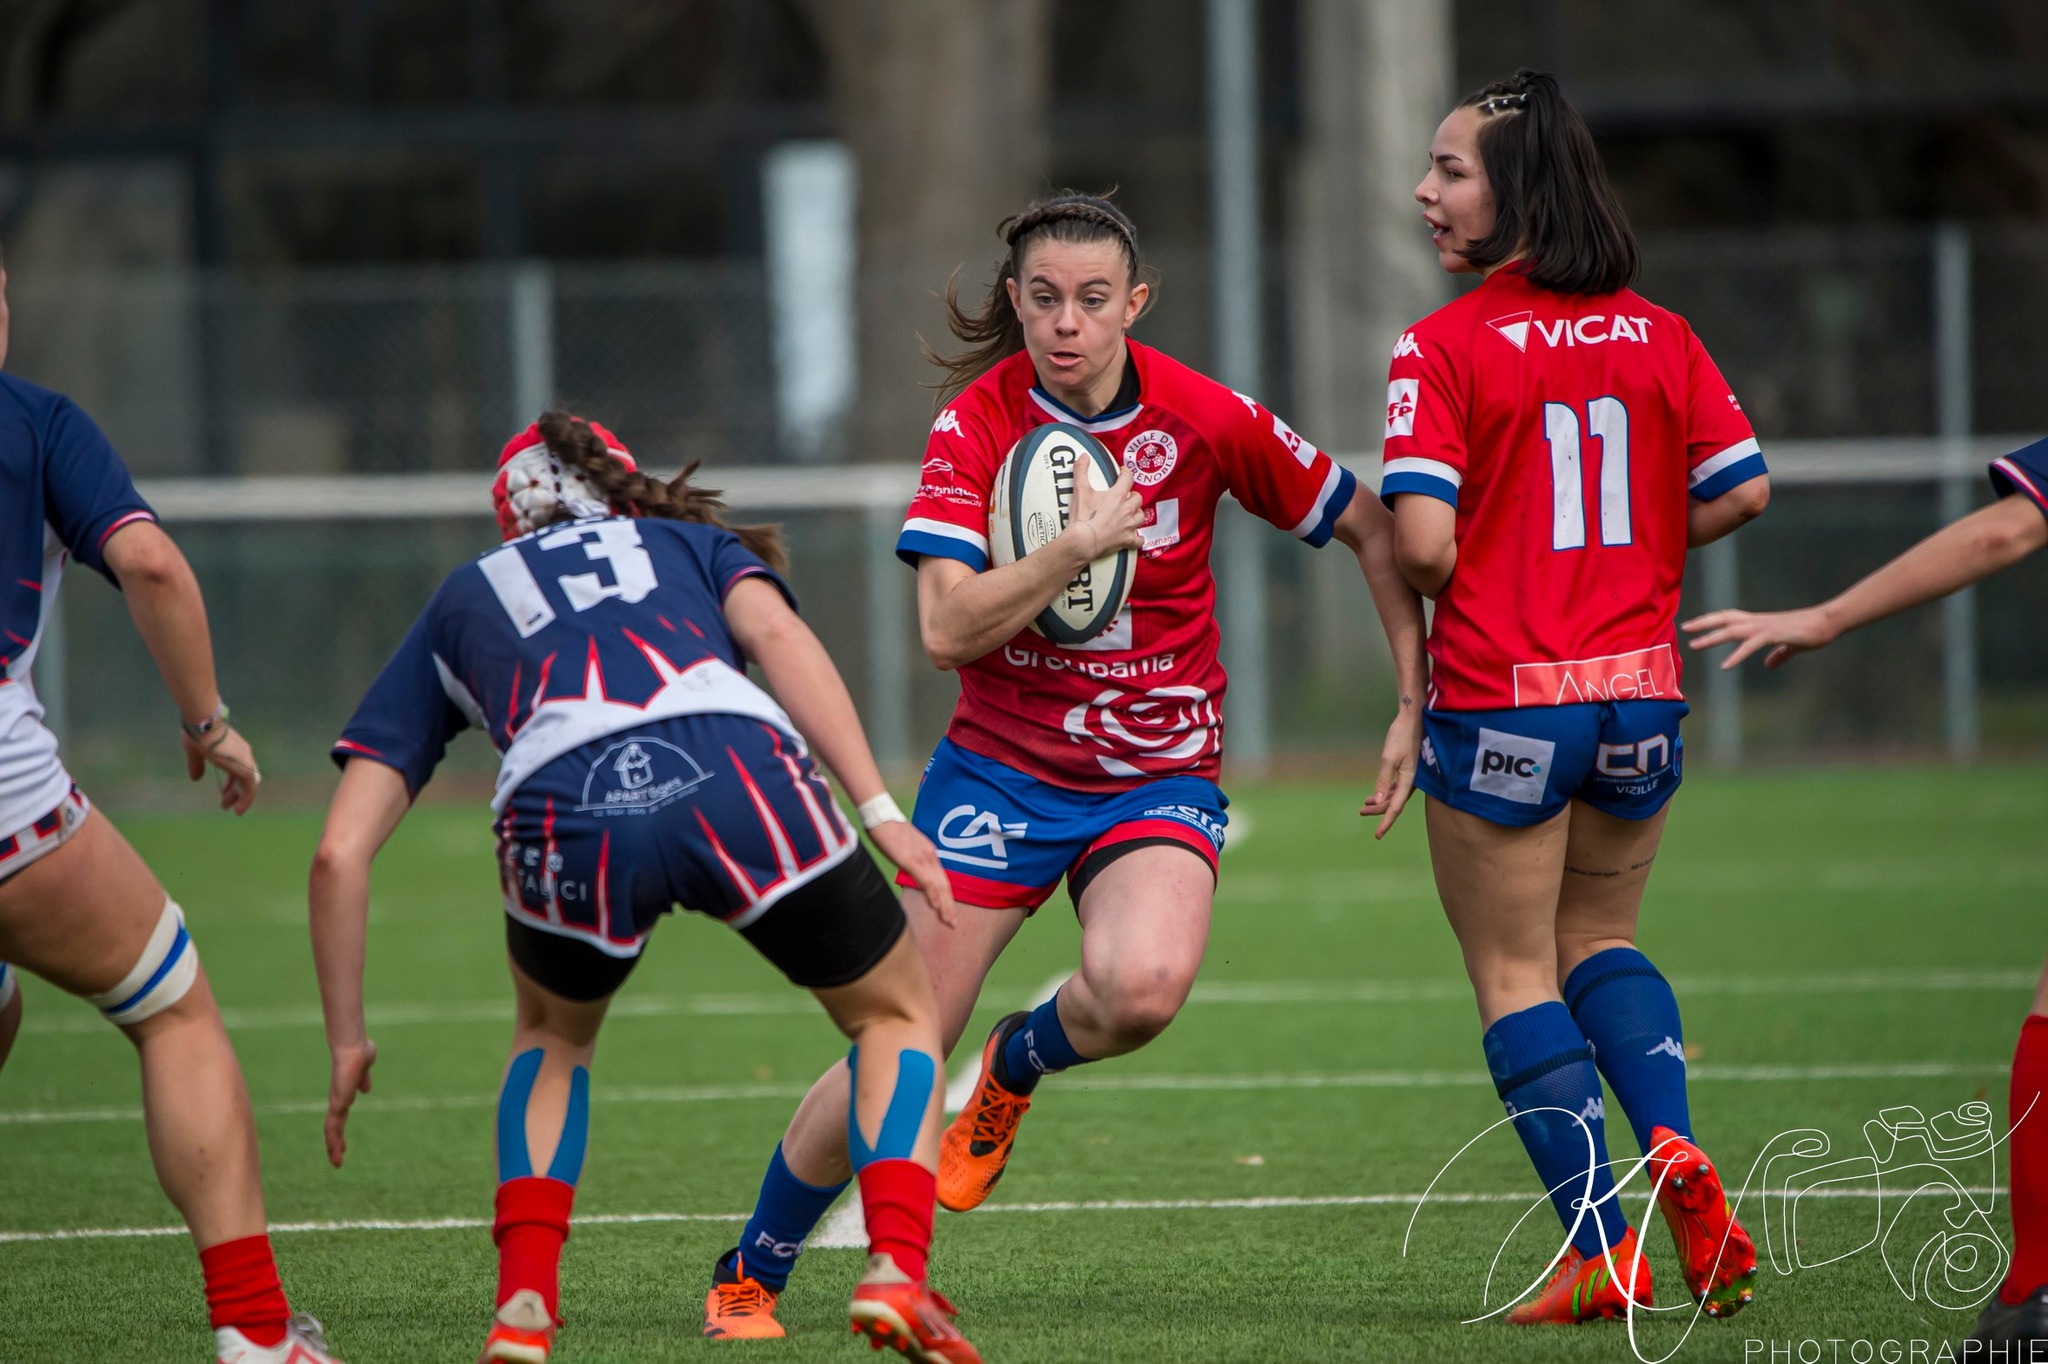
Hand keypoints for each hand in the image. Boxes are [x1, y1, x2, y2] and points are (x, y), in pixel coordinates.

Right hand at [184, 724, 260, 814]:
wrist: (205, 724)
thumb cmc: (198, 733)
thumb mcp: (195, 751)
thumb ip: (197, 765)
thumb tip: (195, 778)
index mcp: (233, 748)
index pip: (237, 768)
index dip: (232, 782)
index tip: (224, 792)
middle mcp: (243, 754)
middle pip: (244, 777)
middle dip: (235, 791)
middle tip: (225, 804)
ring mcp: (245, 761)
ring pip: (249, 784)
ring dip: (241, 798)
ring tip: (233, 810)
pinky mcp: (245, 768)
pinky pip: (250, 789)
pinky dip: (246, 800)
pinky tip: (239, 810)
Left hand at [325, 1038, 376, 1167]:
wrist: (353, 1048)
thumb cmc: (359, 1053)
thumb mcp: (364, 1071)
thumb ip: (364, 1080)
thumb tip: (365, 1090)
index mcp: (343, 1095)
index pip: (339, 1118)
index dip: (339, 1132)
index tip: (342, 1146)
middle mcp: (338, 1100)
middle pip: (334, 1127)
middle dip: (335, 1144)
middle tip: (337, 1161)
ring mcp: (337, 1102)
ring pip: (332, 1129)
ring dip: (333, 1146)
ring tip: (336, 1162)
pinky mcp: (338, 1102)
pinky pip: (333, 1124)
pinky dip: (333, 1137)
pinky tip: (335, 1148)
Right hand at [868, 820, 956, 927]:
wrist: (880, 814)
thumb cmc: (888, 829)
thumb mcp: (904, 846)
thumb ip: (910, 858)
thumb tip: (910, 867)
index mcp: (928, 853)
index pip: (941, 879)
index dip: (946, 897)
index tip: (949, 912)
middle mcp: (929, 855)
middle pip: (944, 885)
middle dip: (949, 906)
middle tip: (953, 924)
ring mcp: (922, 857)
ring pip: (938, 886)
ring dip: (944, 905)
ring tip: (949, 921)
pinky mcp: (911, 860)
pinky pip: (925, 880)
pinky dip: (932, 894)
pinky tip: (935, 906)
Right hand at [1061, 457, 1145, 562]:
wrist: (1083, 541)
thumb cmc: (1083, 517)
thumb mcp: (1080, 490)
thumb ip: (1081, 471)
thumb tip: (1084, 457)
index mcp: (1118, 495)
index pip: (1128, 478)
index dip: (1126, 472)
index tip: (1123, 472)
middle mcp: (1127, 510)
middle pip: (1138, 498)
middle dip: (1132, 496)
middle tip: (1125, 496)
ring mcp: (1129, 526)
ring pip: (1141, 516)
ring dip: (1136, 513)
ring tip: (1130, 513)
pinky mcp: (1127, 540)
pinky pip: (1138, 539)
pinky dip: (1137, 538)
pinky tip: (1135, 537)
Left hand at [1359, 709, 1420, 838]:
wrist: (1413, 717)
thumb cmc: (1402, 735)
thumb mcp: (1389, 757)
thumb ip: (1383, 779)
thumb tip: (1377, 800)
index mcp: (1409, 780)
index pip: (1396, 807)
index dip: (1386, 822)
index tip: (1378, 835)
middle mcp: (1412, 781)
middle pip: (1394, 803)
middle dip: (1379, 811)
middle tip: (1361, 813)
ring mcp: (1410, 776)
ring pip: (1394, 796)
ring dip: (1380, 802)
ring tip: (1364, 807)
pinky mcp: (1407, 769)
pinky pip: (1396, 787)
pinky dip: (1385, 792)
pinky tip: (1374, 795)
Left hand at [1681, 605, 1834, 670]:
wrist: (1827, 622)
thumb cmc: (1810, 631)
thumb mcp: (1790, 646)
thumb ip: (1778, 655)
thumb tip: (1769, 665)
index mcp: (1759, 622)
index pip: (1729, 617)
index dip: (1711, 619)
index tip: (1694, 624)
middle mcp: (1757, 621)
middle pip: (1724, 618)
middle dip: (1703, 623)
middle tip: (1684, 628)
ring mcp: (1764, 627)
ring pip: (1732, 630)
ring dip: (1712, 638)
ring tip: (1695, 645)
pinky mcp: (1774, 635)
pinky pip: (1750, 645)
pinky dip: (1736, 655)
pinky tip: (1725, 666)